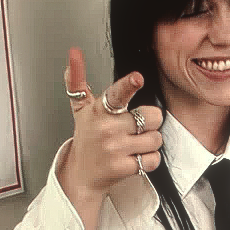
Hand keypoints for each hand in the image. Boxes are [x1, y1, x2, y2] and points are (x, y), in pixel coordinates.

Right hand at [60, 47, 163, 199]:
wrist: (82, 176)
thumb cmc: (87, 139)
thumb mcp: (81, 110)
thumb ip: (78, 81)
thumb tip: (73, 53)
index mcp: (100, 111)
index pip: (116, 94)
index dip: (128, 85)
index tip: (137, 78)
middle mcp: (107, 129)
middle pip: (151, 116)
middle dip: (150, 122)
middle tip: (137, 127)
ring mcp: (115, 150)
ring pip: (155, 139)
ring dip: (150, 143)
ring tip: (134, 144)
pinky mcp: (123, 168)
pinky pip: (152, 159)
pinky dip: (149, 160)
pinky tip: (135, 158)